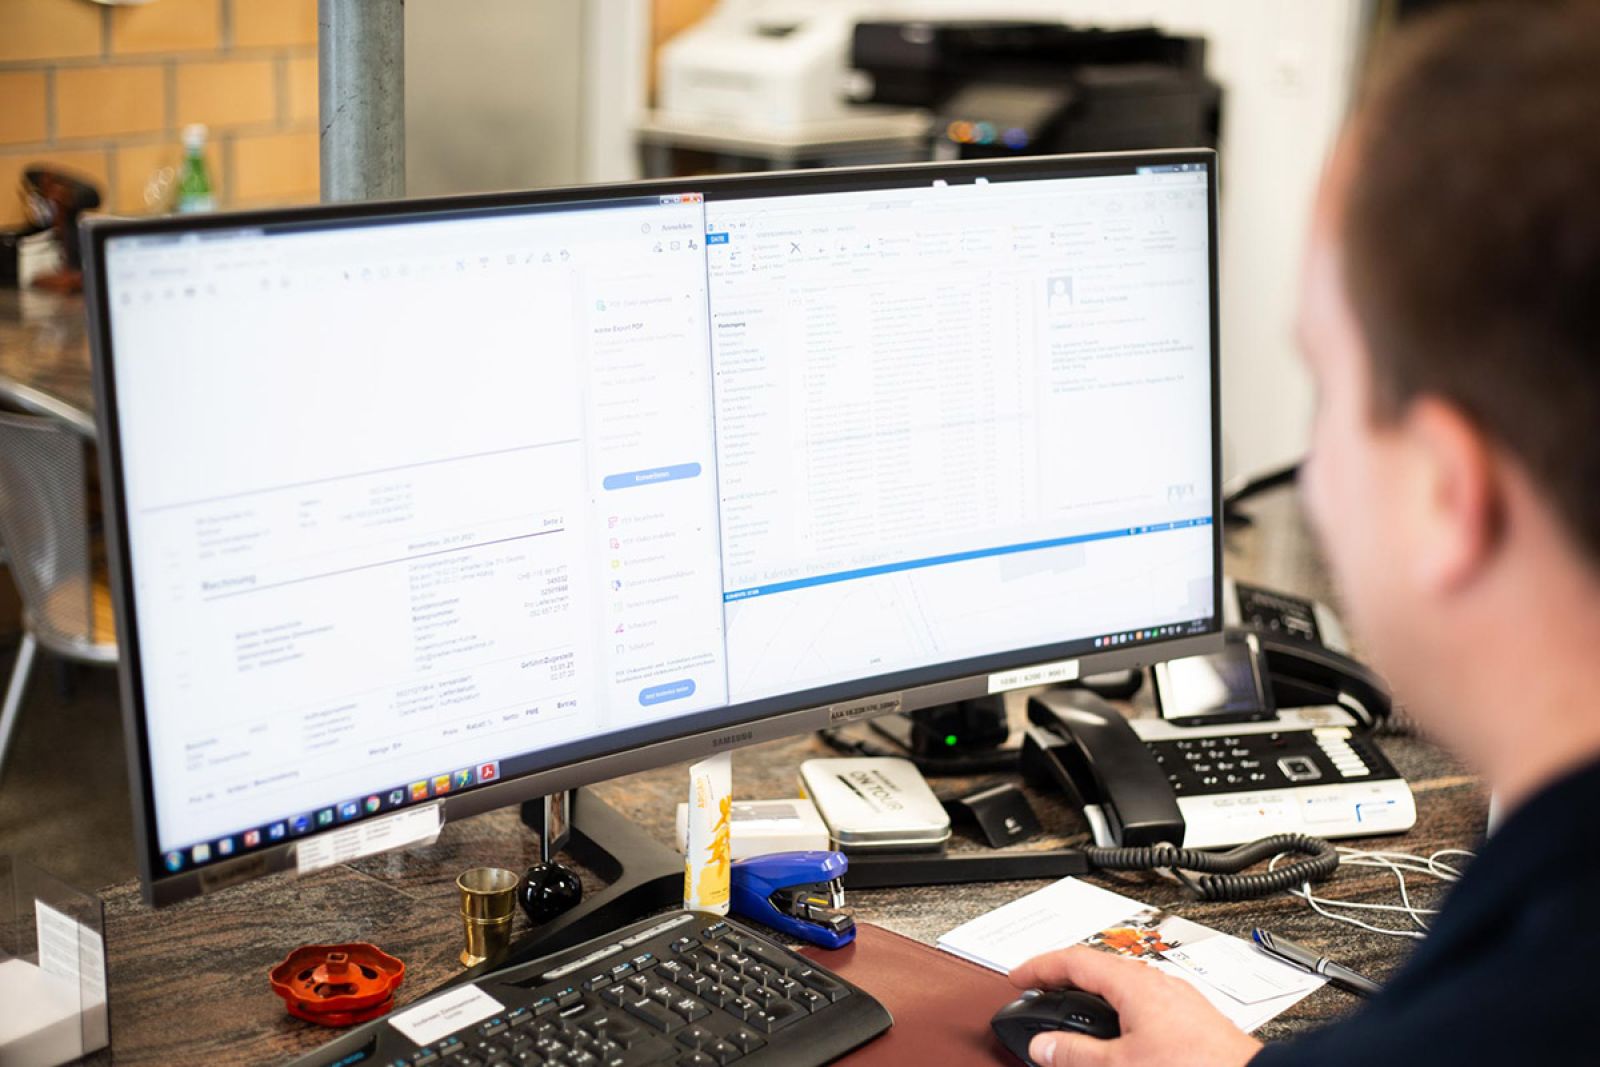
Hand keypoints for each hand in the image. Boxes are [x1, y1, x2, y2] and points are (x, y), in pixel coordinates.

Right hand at [1009, 945, 1261, 1066]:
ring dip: (1092, 1000)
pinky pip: (1143, 1005)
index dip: (1040, 967)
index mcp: (1135, 984)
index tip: (1019, 977)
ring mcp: (1178, 1000)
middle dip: (1064, 982)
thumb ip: (1076, 1055)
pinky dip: (1117, 1014)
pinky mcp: (1193, 1021)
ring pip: (1122, 988)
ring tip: (1075, 1022)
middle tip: (1041, 997)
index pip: (1074, 959)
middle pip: (1098, 969)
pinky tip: (1120, 1041)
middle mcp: (1158, 982)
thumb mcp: (1122, 1066)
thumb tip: (1043, 1046)